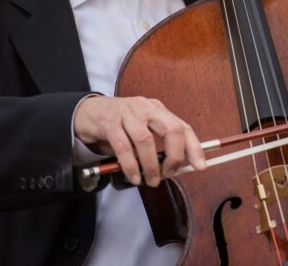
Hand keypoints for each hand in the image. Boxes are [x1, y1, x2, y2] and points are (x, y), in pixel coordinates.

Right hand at [74, 96, 205, 186]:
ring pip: (145, 140)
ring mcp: (127, 113)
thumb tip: (174, 168)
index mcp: (158, 110)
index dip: (194, 147)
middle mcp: (146, 108)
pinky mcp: (109, 122)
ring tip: (151, 180)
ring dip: (150, 165)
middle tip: (169, 173)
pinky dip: (131, 165)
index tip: (200, 166)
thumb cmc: (119, 124)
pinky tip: (134, 176)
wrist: (87, 112)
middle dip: (175, 155)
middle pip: (171, 128)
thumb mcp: (142, 129)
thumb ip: (157, 145)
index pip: (183, 126)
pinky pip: (123, 147)